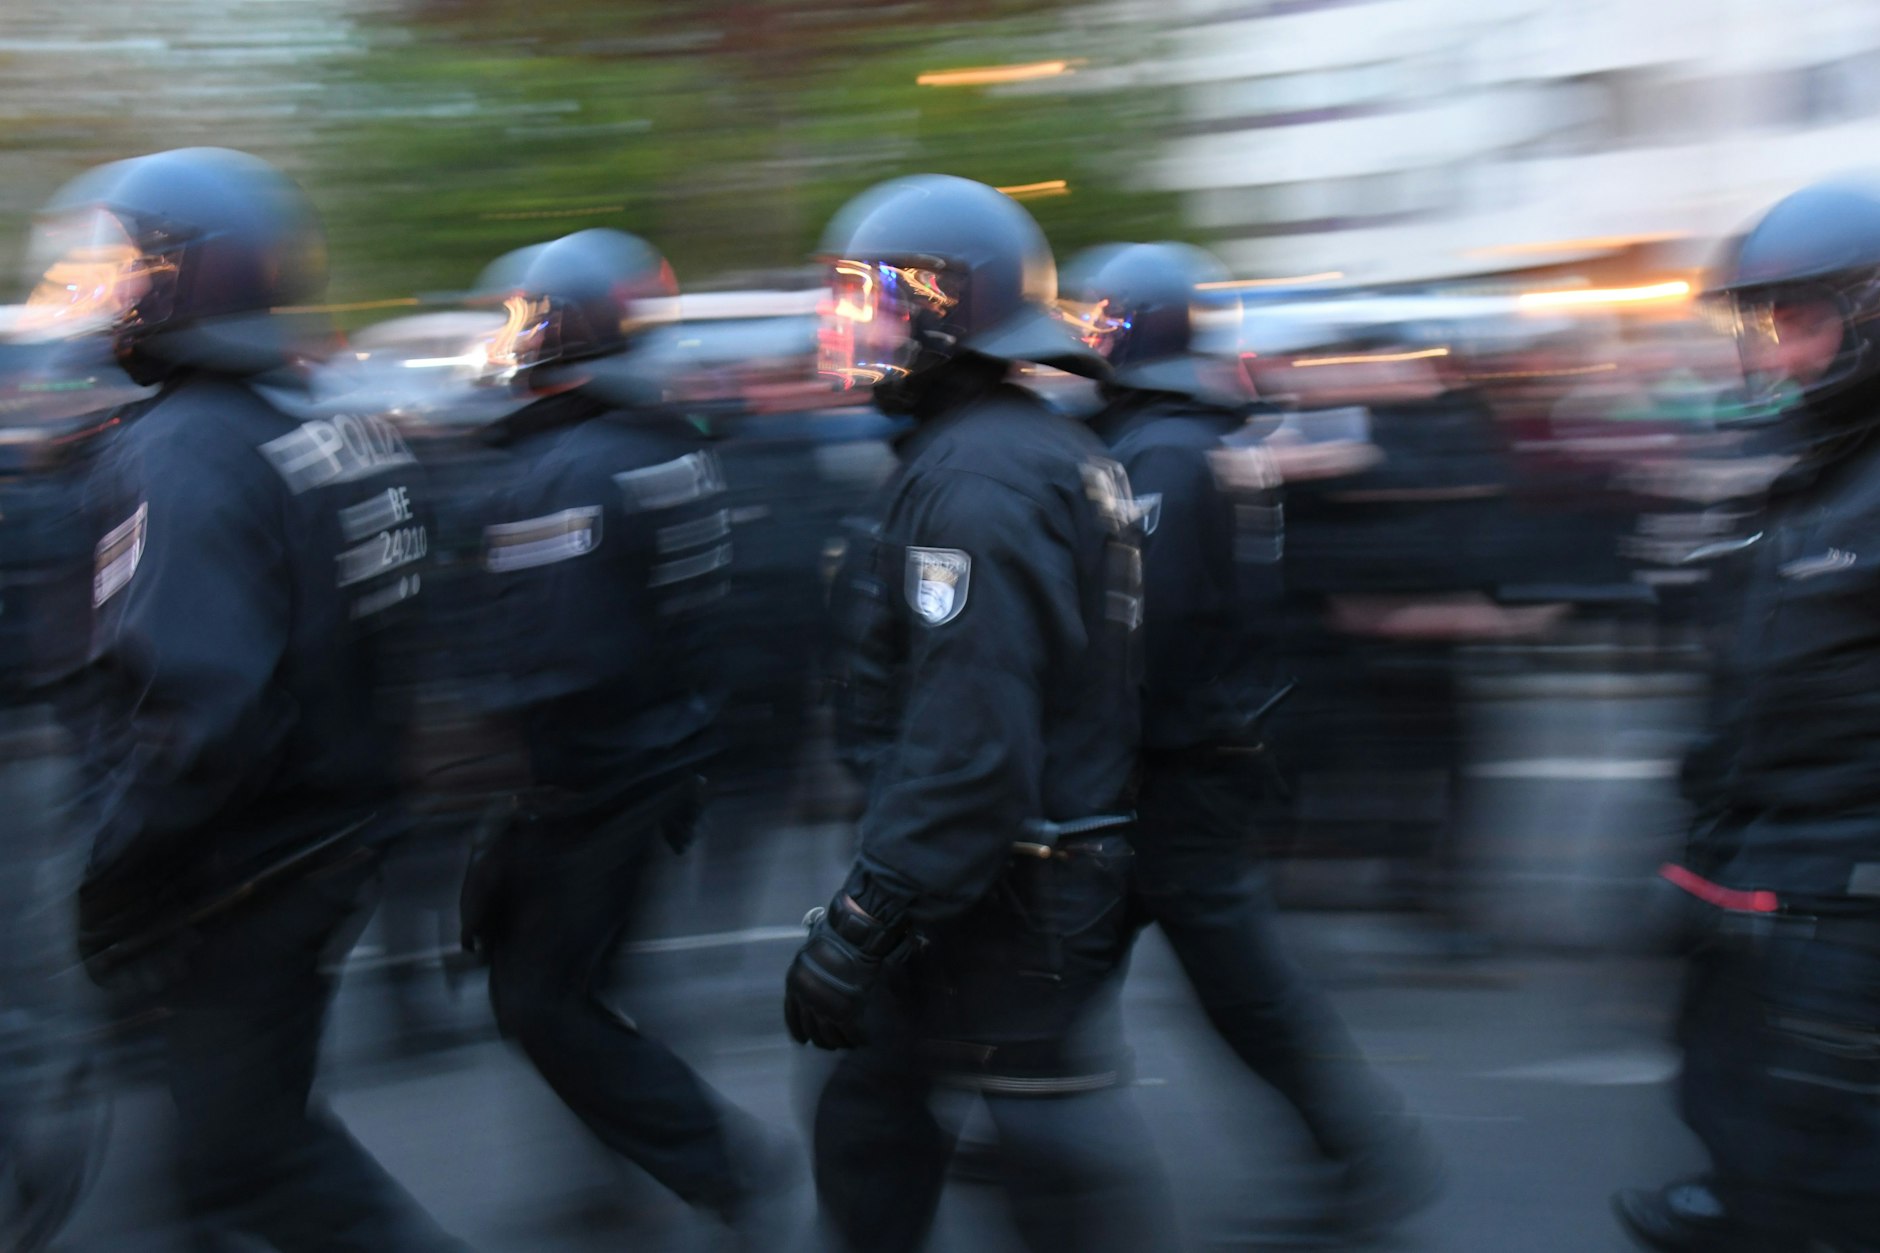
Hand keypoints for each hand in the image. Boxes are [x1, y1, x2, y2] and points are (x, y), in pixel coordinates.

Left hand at [784, 888, 909, 1049]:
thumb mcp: (813, 950)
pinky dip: (853, 1039)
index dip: (800, 1030)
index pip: (793, 1017)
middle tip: (831, 1041)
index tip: (804, 1039)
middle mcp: (806, 995)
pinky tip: (856, 1038)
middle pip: (812, 1030)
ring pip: (829, 1036)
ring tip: (845, 1040)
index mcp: (795, 981)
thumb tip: (811, 989)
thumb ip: (810, 972)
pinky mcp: (848, 1011)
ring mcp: (827, 1005)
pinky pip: (848, 1034)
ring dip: (837, 1040)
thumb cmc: (840, 934)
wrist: (860, 931)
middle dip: (822, 1037)